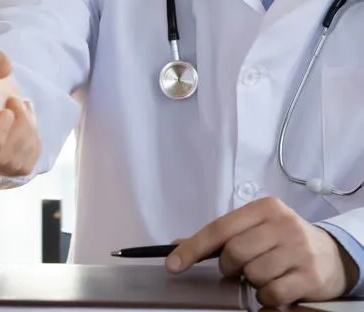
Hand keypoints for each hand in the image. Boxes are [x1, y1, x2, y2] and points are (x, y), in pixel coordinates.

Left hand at [165, 197, 358, 305]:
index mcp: (264, 208)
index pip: (220, 228)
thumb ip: (221, 236)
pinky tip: (275, 288)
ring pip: (253, 274)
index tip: (173, 264)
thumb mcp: (255, 228)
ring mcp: (298, 249)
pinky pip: (272, 293)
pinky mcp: (310, 275)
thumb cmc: (283, 240)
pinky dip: (266, 297)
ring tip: (264, 274)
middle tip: (238, 269)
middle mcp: (282, 224)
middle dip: (230, 267)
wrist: (332, 255)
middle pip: (235, 252)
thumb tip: (177, 245)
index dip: (193, 248)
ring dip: (252, 281)